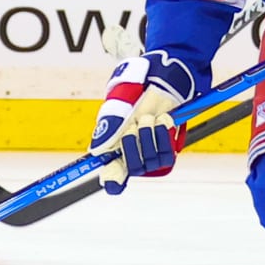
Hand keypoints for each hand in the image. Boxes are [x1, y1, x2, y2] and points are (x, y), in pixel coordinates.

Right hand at [89, 52, 194, 192]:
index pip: (112, 176)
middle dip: (132, 145)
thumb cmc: (135, 94)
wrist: (160, 83)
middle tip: (133, 125)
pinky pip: (167, 154)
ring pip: (150, 161)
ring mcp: (152, 155)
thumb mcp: (117, 108)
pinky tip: (162, 121)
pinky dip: (163, 136)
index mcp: (115, 149)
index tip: (111, 181)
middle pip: (132, 167)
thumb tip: (96, 152)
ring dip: (149, 136)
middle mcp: (133, 156)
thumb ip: (108, 129)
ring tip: (148, 118)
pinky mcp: (168, 150)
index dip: (112, 180)